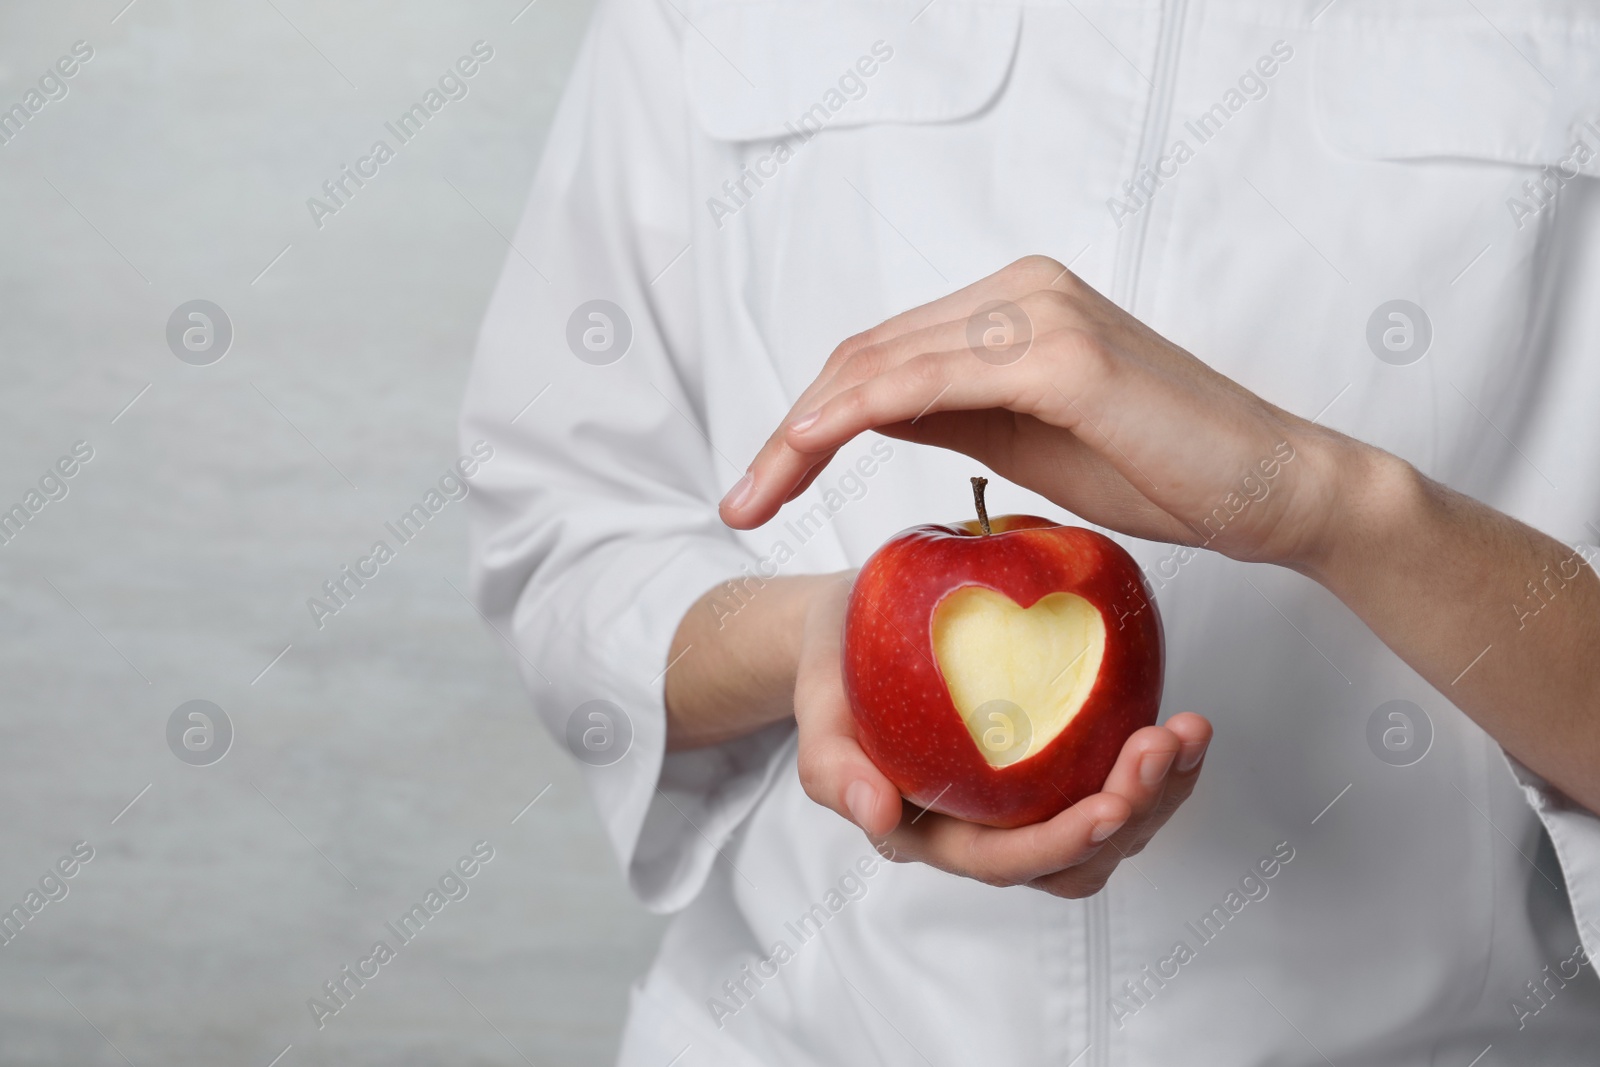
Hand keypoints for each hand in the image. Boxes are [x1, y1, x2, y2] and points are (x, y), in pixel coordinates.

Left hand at [722, 256, 1367, 574]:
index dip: (810, 420)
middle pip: (866, 355)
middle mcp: (1020, 290)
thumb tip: (872, 410)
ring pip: (881, 363)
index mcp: (1013, 305)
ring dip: (802, 430)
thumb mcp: (1027, 441)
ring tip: (754, 496)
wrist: (1270, 488)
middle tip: (739, 501)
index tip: (765, 484)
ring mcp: (1039, 313)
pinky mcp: (1060, 353)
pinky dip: (855, 412)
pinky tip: (808, 450)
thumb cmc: (1160, 469)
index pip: (883, 355)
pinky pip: (927, 378)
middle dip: (789, 430)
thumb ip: (953, 412)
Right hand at [795, 575, 1211, 896]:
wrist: (846, 633)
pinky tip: (1183, 724)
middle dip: (1134, 813)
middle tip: (1164, 745)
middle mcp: (990, 829)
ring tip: (1190, 731)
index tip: (1113, 805)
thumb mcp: (817, 716)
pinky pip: (1116, 778)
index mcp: (935, 833)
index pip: (1006, 861)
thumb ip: (835, 771)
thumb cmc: (834, 676)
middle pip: (1077, 859)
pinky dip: (1160, 763)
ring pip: (1112, 829)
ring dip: (1162, 792)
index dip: (1064, 842)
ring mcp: (1029, 798)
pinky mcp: (1057, 760)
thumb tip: (875, 814)